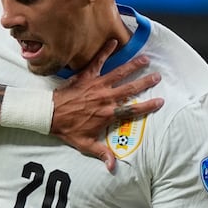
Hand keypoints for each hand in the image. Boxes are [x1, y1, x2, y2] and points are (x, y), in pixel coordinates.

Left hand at [51, 39, 163, 171]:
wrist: (47, 115)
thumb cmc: (66, 130)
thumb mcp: (84, 145)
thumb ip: (101, 153)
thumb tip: (112, 167)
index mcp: (107, 114)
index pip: (132, 110)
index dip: (148, 106)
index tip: (160, 101)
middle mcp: (105, 98)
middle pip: (130, 88)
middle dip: (145, 82)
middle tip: (158, 75)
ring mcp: (96, 86)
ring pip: (119, 73)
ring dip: (133, 65)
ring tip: (145, 58)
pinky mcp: (86, 77)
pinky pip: (97, 62)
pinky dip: (105, 51)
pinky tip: (113, 41)